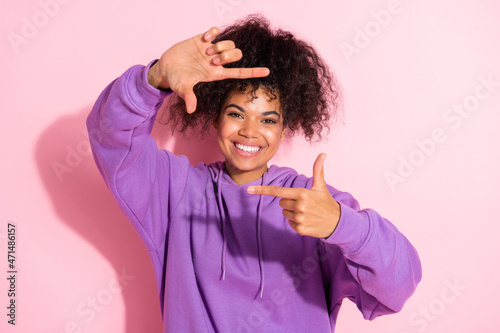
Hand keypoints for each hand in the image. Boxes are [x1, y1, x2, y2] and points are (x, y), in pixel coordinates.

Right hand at [147, 27, 269, 112]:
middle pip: (236, 55)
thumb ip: (189, 98)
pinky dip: (212, 32)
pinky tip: (204, 38)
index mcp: (215, 74)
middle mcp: (216, 62)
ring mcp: (210, 50)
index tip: (267, 71)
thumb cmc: (176, 80)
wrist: (166, 68)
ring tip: (205, 49)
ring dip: (220, 45)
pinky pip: (215, 31)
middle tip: (212, 58)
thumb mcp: (182, 89)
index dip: (253, 72)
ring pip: (228, 43)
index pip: (239, 73)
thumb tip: (190, 110)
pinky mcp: (201, 40)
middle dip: (228, 55)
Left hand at [247, 153, 339, 238]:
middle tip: (304, 203)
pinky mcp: (300, 229)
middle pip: (281, 202)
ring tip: (306, 212)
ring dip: (292, 212)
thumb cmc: (327, 202)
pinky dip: (296, 223)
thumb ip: (318, 170)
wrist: (338, 222)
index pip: (277, 191)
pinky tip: (307, 221)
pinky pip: (289, 223)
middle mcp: (299, 206)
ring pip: (284, 213)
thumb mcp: (321, 186)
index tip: (248, 190)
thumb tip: (322, 154)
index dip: (262, 190)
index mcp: (302, 194)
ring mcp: (299, 218)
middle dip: (289, 202)